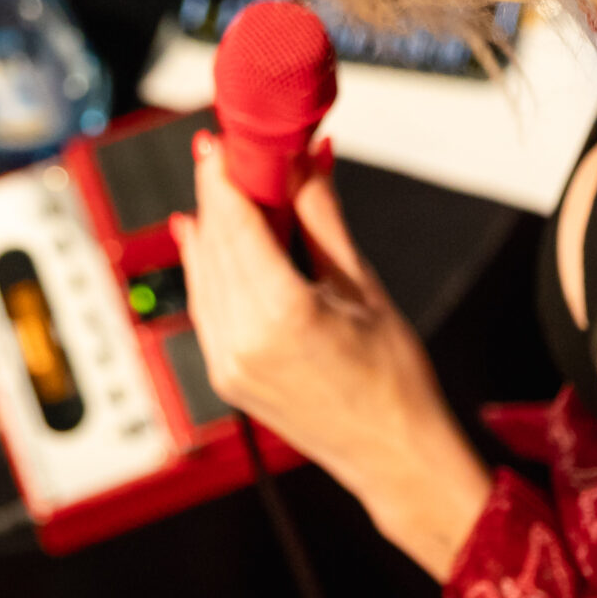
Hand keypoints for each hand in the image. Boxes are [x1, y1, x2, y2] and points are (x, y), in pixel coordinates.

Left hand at [171, 131, 491, 577]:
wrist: (395, 456)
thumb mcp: (361, 285)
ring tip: (220, 185)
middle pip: (212, 243)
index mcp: (280, 315)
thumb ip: (322, 217)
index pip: (233, 223)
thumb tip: (308, 159)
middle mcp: (241, 341)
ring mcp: (227, 364)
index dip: (221, 175)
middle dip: (217, 193)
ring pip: (201, 273)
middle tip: (226, 153)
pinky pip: (204, 306)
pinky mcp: (225, 377)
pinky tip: (202, 234)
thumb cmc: (393, 379)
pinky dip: (204, 267)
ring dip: (209, 226)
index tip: (219, 141)